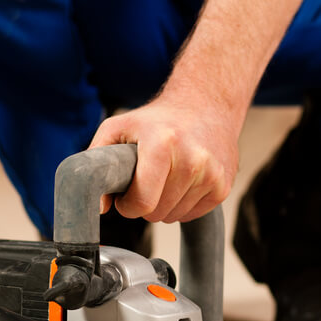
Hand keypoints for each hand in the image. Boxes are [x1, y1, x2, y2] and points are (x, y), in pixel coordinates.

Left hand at [89, 93, 241, 222]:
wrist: (205, 104)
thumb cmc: (157, 119)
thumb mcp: (118, 127)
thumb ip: (97, 162)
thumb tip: (98, 207)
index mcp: (162, 144)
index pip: (142, 202)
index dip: (128, 205)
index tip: (127, 193)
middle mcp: (192, 159)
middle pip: (157, 213)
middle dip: (146, 203)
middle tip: (147, 179)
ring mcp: (212, 173)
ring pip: (174, 216)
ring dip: (164, 204)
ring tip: (166, 177)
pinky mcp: (223, 185)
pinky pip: (193, 215)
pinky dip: (183, 204)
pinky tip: (183, 181)